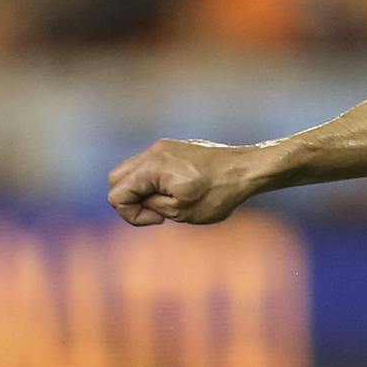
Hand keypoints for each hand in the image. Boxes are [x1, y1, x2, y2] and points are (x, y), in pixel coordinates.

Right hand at [106, 139, 264, 226]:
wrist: (249, 169)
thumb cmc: (220, 193)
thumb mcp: (183, 212)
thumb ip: (153, 206)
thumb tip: (142, 200)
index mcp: (151, 168)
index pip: (117, 195)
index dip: (132, 214)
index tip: (160, 218)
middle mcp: (152, 153)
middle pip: (117, 179)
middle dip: (132, 200)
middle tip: (160, 212)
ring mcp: (162, 148)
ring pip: (133, 171)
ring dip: (143, 190)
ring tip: (170, 203)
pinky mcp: (174, 148)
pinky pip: (150, 165)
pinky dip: (155, 181)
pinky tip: (180, 191)